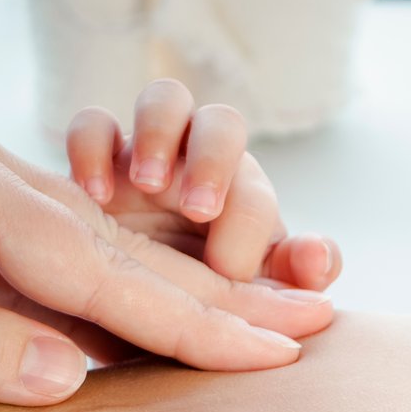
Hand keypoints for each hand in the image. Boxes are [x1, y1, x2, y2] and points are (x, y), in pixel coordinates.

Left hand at [0, 91, 332, 404]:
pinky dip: (118, 271)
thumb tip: (66, 366)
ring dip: (182, 279)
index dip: (185, 316)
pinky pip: (55, 229)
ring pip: (95, 230)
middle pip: (116, 239)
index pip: (90, 264)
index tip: (267, 347)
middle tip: (311, 321)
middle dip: (217, 290)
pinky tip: (169, 298)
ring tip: (269, 311)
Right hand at [66, 78, 342, 291]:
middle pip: (223, 124)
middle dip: (214, 162)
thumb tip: (318, 256)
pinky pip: (93, 125)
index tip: (230, 270)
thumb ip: (289, 279)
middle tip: (199, 210)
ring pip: (165, 101)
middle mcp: (203, 163)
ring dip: (157, 135)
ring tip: (146, 184)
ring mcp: (150, 152)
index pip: (256, 189)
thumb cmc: (198, 304)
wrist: (126, 309)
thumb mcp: (241, 304)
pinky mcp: (97, 155)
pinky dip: (92, 148)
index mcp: (243, 198)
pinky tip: (93, 193)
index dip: (248, 223)